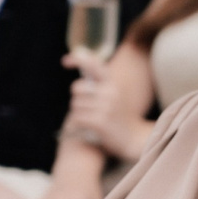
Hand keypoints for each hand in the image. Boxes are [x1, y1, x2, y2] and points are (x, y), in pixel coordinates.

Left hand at [64, 47, 156, 161]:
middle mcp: (109, 92)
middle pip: (76, 88)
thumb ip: (98, 85)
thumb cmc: (119, 116)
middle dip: (77, 98)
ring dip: (78, 113)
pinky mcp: (99, 121)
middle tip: (87, 108)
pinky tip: (88, 127)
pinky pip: (77, 118)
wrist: (133, 138)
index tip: (64, 61)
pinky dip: (79, 124)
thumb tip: (77, 80)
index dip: (77, 60)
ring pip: (75, 105)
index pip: (93, 64)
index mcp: (112, 83)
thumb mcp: (113, 96)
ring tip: (91, 119)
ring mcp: (105, 107)